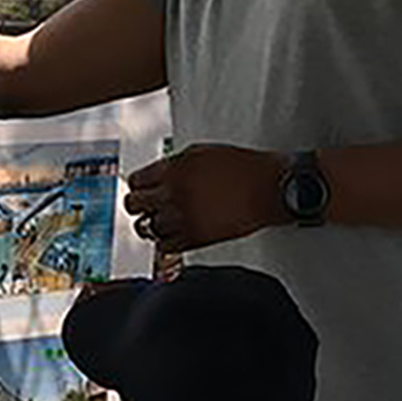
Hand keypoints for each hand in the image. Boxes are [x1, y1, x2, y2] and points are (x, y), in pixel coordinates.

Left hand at [123, 144, 288, 254]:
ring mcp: (182, 218)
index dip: (139, 185)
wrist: (268, 188)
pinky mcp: (195, 239)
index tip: (143, 188)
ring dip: (151, 224)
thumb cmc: (242, 168)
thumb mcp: (201, 153)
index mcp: (173, 169)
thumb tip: (157, 175)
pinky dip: (164, 243)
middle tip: (147, 206)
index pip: (135, 181)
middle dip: (139, 205)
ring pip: (145, 228)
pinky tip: (173, 235)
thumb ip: (173, 164)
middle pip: (133, 205)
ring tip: (161, 222)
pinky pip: (164, 247)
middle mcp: (173, 193)